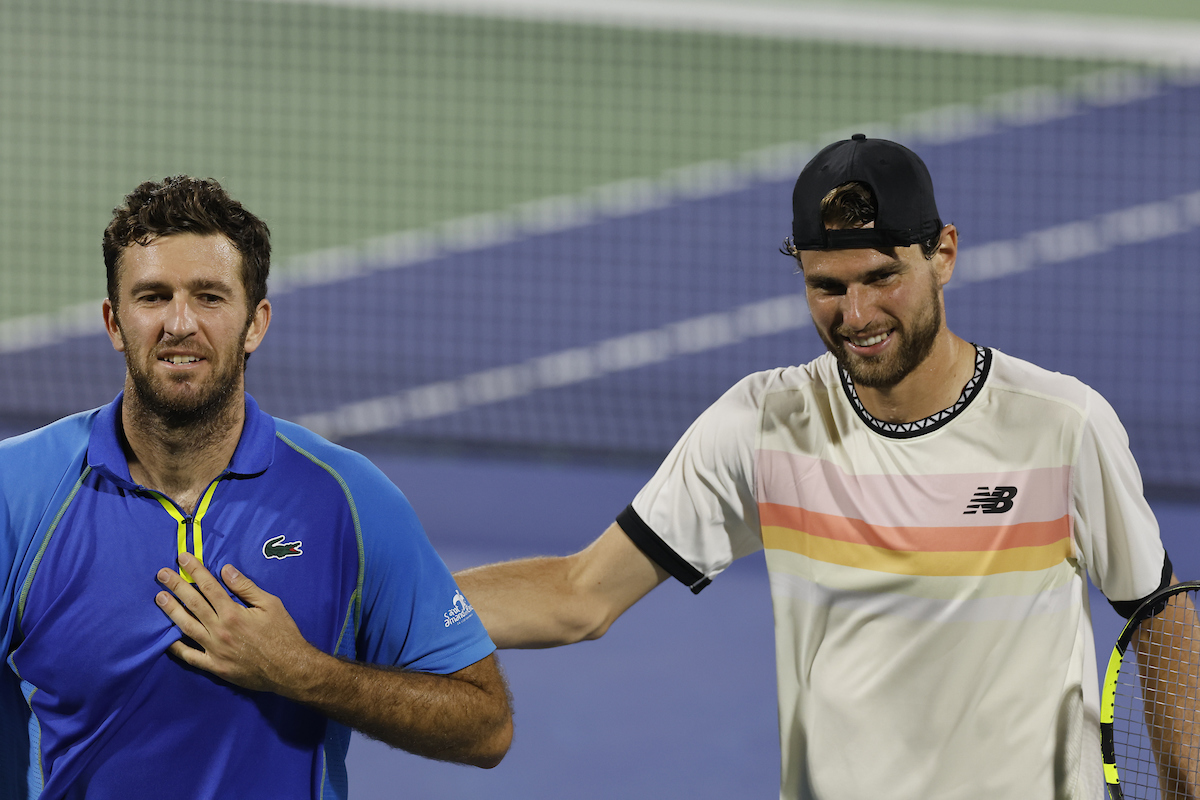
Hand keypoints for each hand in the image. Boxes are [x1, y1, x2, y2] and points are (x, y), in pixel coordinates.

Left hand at [155, 553, 318, 693]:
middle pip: (193, 603)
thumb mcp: (271, 605)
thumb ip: (246, 588)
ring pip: (186, 627)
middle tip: (162, 574)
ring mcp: (214, 650)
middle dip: (176, 586)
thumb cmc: (283, 634)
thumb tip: (226, 570)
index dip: (194, 571)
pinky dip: (177, 648)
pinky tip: (167, 638)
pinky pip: (190, 656)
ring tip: (159, 598)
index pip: (208, 587)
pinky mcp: (214, 667)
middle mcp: (219, 630)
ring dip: (171, 611)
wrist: (289, 669)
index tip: (182, 559)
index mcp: (233, 613)